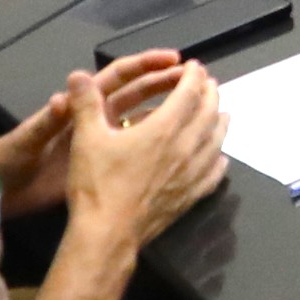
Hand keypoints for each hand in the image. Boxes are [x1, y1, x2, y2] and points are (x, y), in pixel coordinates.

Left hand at [0, 50, 181, 216]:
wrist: (3, 193)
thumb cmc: (14, 160)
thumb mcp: (30, 139)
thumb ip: (47, 120)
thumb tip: (63, 98)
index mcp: (80, 106)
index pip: (119, 77)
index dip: (146, 66)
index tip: (174, 60)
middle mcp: (96, 119)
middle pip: (137, 94)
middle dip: (165, 84)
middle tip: (196, 80)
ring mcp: (102, 142)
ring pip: (142, 120)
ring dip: (166, 112)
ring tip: (196, 110)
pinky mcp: (105, 165)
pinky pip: (137, 150)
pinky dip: (158, 144)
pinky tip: (180, 148)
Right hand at [65, 51, 228, 246]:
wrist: (107, 233)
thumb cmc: (97, 184)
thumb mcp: (86, 138)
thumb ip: (86, 103)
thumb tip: (77, 74)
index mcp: (163, 128)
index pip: (189, 93)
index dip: (194, 76)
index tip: (196, 66)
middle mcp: (185, 148)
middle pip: (208, 114)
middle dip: (210, 94)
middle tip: (209, 83)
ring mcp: (191, 174)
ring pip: (216, 142)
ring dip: (220, 123)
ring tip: (222, 113)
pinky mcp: (190, 197)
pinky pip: (213, 175)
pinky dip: (220, 161)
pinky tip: (221, 159)